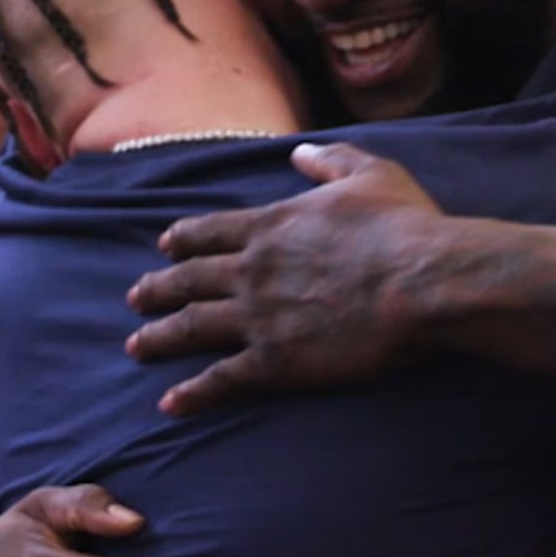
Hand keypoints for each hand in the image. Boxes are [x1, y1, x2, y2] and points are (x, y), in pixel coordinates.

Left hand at [125, 144, 448, 413]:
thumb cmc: (403, 227)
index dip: (182, 239)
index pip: (210, 231)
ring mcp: (258, 317)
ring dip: (159, 337)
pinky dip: (192, 392)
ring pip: (191, 327)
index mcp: (271, 225)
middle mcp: (252, 270)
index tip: (162, 246)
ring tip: (136, 346)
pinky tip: (169, 403)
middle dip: (157, 289)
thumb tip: (298, 154)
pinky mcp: (275, 362)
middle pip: (188, 279)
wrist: (422, 284)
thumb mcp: (370, 173)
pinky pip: (221, 379)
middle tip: (133, 298)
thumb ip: (329, 161)